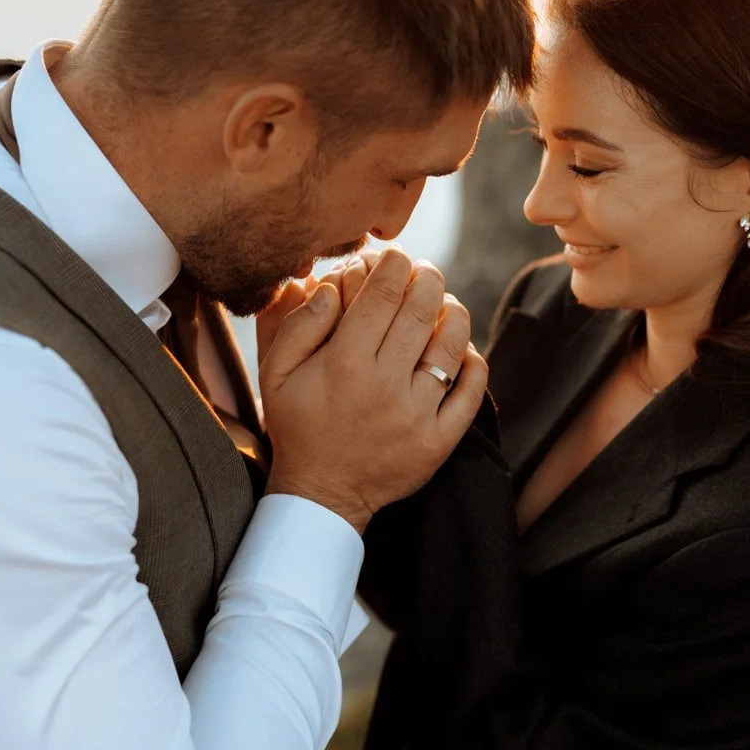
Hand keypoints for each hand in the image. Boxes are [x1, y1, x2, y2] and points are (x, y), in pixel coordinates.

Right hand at [259, 249, 486, 532]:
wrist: (322, 494)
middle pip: (422, 308)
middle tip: (424, 271)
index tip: (397, 256)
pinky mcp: (439, 441)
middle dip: (428, 277)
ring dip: (454, 312)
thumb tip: (329, 285)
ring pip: (453, 343)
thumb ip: (297, 324)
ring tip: (444, 304)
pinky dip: (473, 360)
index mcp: (344, 363)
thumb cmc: (298, 426)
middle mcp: (384, 386)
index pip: (383, 294)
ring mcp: (416, 415)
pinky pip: (471, 390)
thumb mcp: (276, 374)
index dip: (395, 264)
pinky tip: (460, 349)